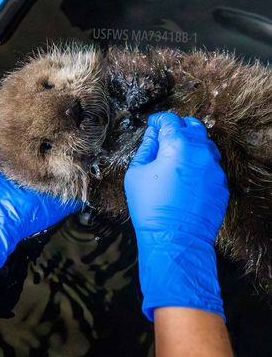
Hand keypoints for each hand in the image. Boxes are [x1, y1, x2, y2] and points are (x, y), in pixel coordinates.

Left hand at [0, 146, 80, 278]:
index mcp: (21, 179)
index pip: (36, 164)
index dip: (42, 153)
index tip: (48, 139)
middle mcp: (36, 187)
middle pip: (53, 172)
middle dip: (60, 160)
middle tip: (69, 145)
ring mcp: (48, 197)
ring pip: (66, 183)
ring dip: (74, 172)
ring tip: (82, 155)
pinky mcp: (57, 206)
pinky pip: (75, 198)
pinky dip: (82, 188)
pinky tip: (86, 173)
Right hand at [124, 112, 228, 321]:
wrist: (174, 239)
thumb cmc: (150, 206)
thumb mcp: (137, 173)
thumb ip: (146, 148)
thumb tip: (153, 135)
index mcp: (178, 146)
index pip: (170, 120)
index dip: (158, 120)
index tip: (152, 124)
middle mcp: (201, 153)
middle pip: (193, 126)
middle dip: (178, 127)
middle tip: (165, 136)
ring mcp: (215, 169)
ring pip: (205, 145)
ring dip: (191, 144)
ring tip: (176, 156)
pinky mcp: (221, 185)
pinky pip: (211, 166)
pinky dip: (199, 164)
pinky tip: (186, 176)